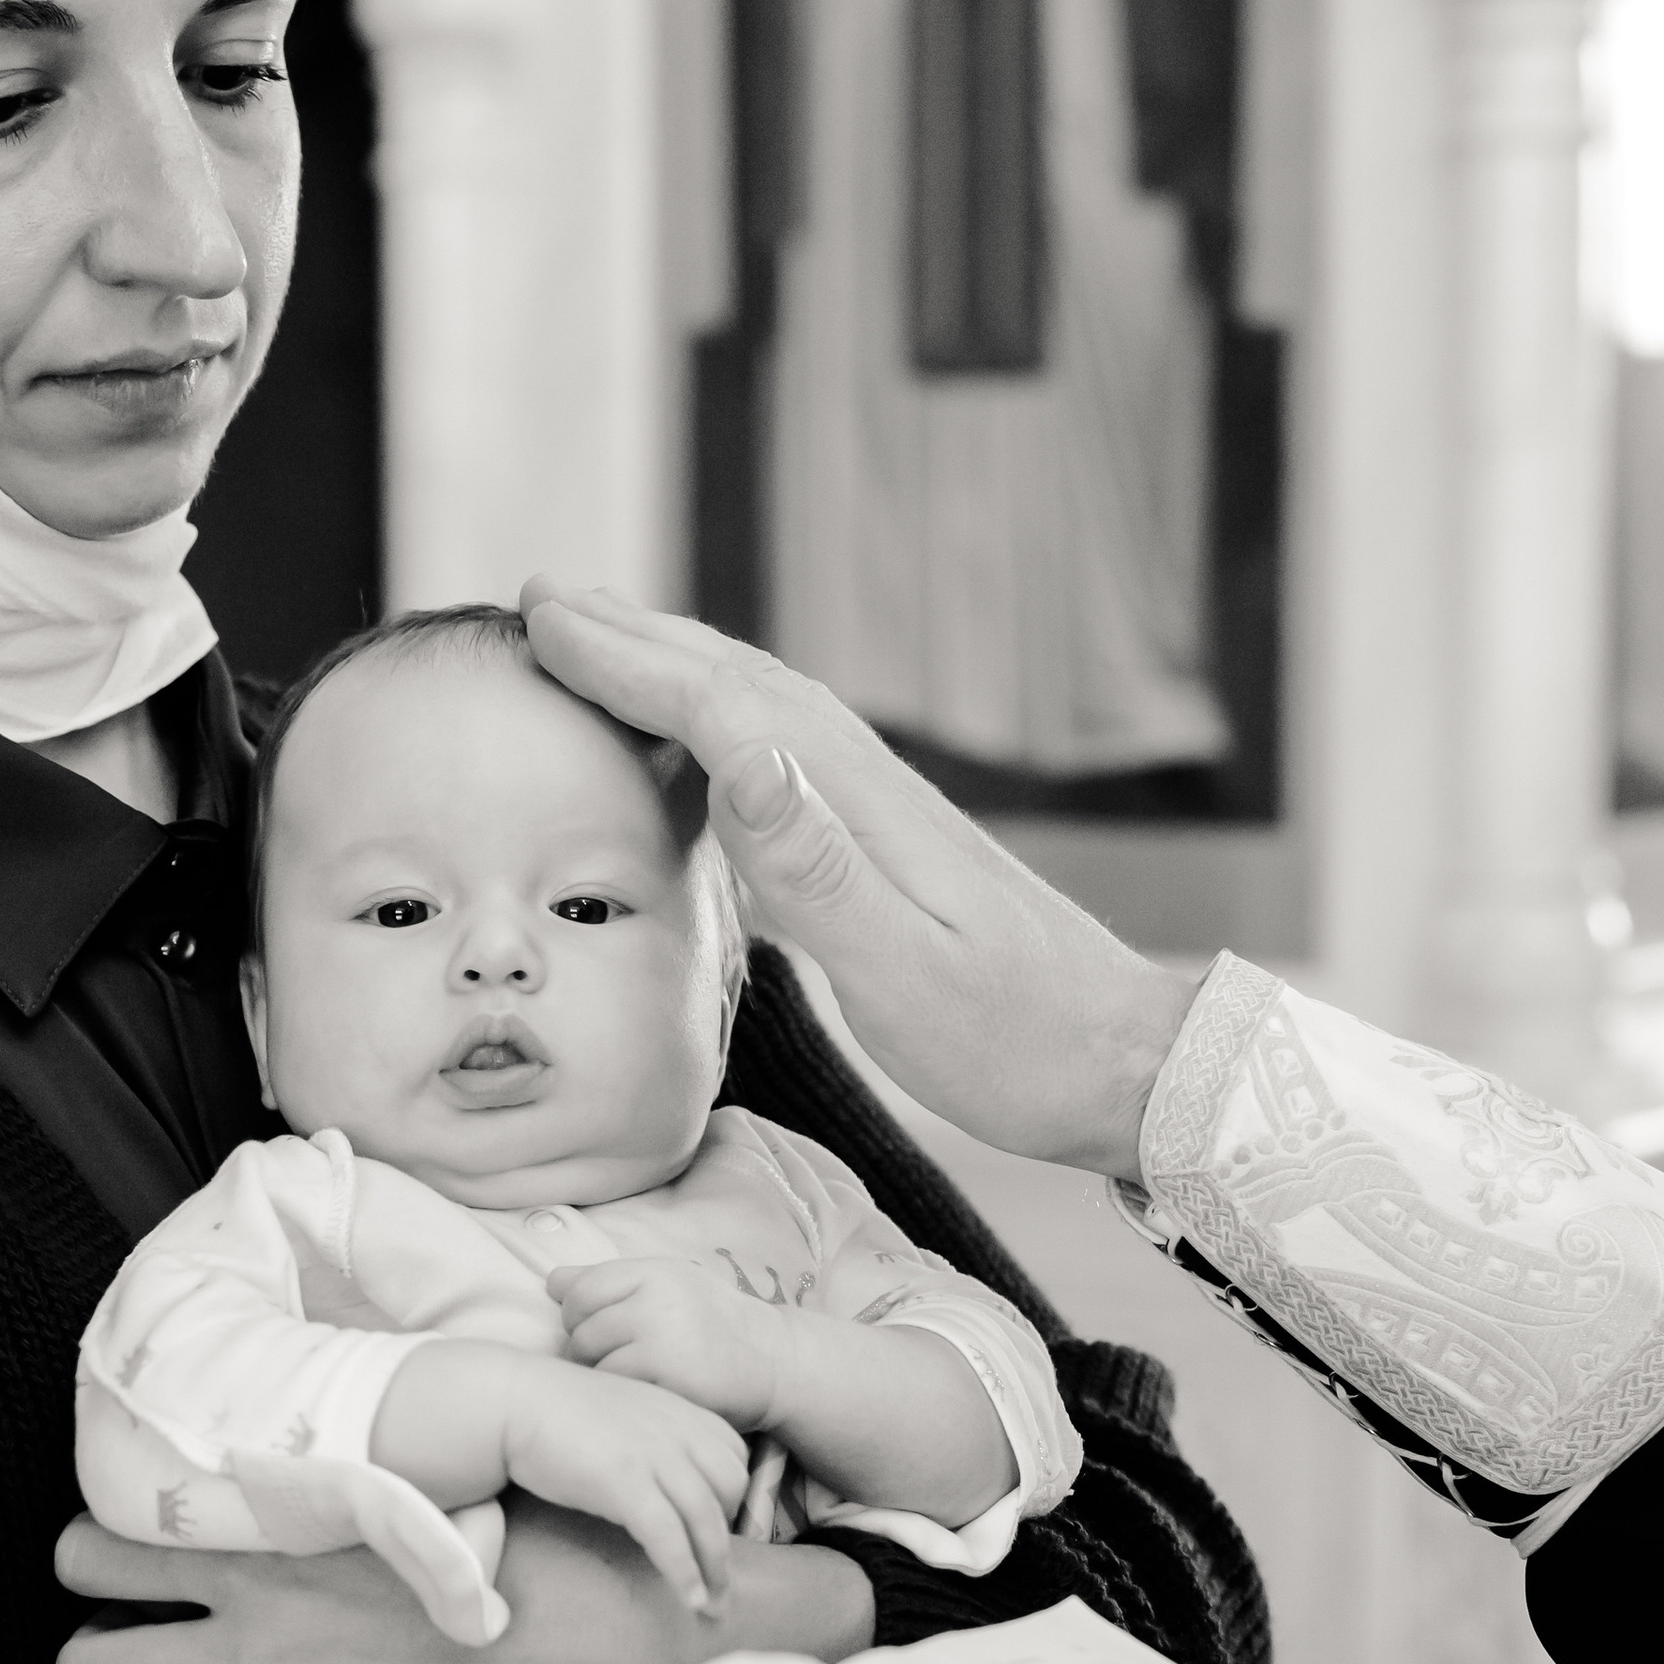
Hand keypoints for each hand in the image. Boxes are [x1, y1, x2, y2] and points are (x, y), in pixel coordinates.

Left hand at [54, 1501, 873, 1663]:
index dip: (85, 1562)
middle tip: (121, 1646)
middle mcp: (254, 1657)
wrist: (620, 1663)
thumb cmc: (529, 1561)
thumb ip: (315, 1504)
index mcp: (266, 1562)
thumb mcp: (411, 1498)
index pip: (97, 1559)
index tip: (96, 1566)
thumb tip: (246, 1490)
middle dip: (95, 1654)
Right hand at [503, 1362, 750, 1617]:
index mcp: (680, 1411)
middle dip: (730, 1539)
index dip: (733, 1499)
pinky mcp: (623, 1481)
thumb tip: (668, 1481)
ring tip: (713, 1607)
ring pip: (705, 1520)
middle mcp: (676, 1430)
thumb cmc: (558, 1413)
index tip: (721, 1533)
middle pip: (730, 1492)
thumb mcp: (624, 1413)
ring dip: (715, 1571)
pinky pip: (668, 1536)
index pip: (735, 1459)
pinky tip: (690, 1601)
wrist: (511, 1401)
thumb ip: (655, 1437)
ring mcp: (652, 1455)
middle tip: (722, 1582)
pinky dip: (684, 1573)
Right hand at [521, 578, 1196, 1175]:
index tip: (542, 623)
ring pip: (761, 708)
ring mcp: (884, 810)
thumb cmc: (1015, 1039)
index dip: (627, 662)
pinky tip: (703, 742)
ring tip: (601, 640)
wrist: (1121, 1062)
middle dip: (637, 638)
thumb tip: (747, 760)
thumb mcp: (909, 973)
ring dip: (677, 666)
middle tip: (542, 600)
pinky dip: (722, 723)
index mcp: (859, 808)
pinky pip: (784, 753)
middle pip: (737, 684)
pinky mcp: (891, 843)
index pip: (722, 708)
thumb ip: (819, 873)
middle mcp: (870, 787)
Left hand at [548, 1256, 784, 1433]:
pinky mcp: (670, 1379)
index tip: (593, 1330)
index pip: (579, 1290)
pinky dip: (623, 1394)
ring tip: (628, 1379)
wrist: (774, 1361)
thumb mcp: (668, 1285)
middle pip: (581, 1330)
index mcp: (654, 1271)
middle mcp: (657, 1300)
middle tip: (610, 1363)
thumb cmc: (713, 1323)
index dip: (576, 1315)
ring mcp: (663, 1340)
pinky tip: (643, 1394)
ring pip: (594, 1362)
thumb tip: (552, 1282)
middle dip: (585, 1351)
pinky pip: (617, 1388)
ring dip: (601, 1376)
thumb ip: (610, 1281)